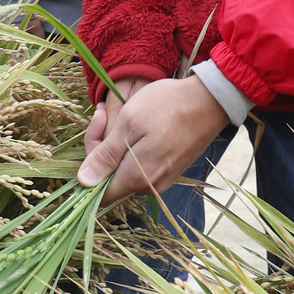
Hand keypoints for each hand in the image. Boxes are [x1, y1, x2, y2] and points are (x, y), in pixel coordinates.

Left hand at [79, 75, 226, 201]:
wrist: (210, 100)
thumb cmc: (166, 107)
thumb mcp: (129, 124)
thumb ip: (105, 157)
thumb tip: (83, 183)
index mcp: (135, 179)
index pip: (98, 192)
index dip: (89, 166)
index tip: (96, 132)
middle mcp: (149, 186)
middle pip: (111, 178)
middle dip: (102, 147)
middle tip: (104, 112)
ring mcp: (163, 179)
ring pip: (126, 169)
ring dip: (116, 143)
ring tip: (120, 112)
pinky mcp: (171, 169)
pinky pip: (142, 164)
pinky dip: (133, 145)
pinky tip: (137, 122)